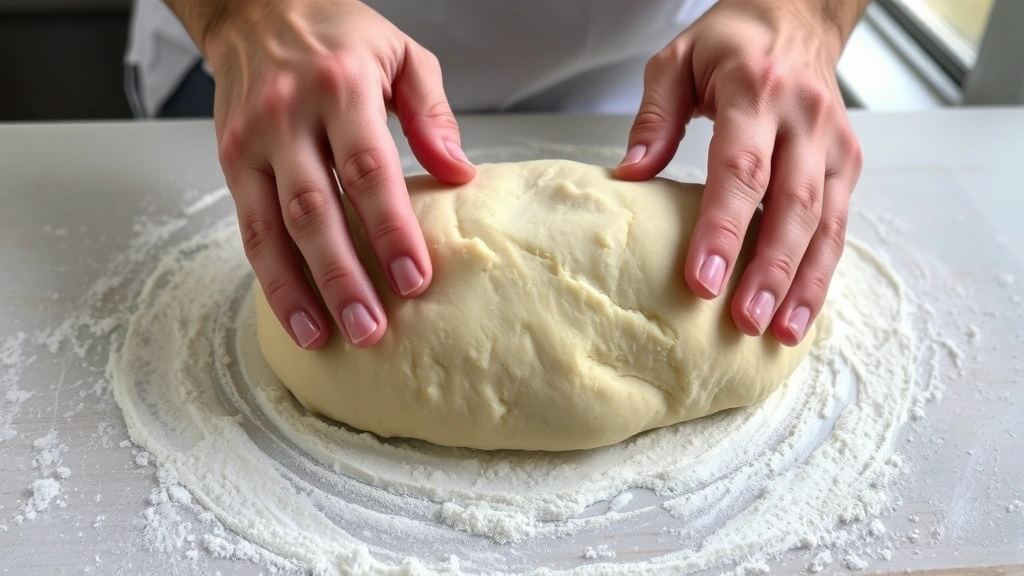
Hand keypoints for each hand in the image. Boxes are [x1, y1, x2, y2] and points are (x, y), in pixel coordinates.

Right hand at [171, 0, 474, 348]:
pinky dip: (269, 275)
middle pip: (315, 210)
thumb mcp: (401, 52)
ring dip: (298, 289)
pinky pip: (246, 227)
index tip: (414, 277)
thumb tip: (459, 173)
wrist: (256, 6)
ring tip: (326, 336)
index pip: (367, 168)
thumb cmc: (337, 35)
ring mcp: (251, 140)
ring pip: (270, 229)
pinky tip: (293, 311)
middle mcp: (288, 116)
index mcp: (340, 88)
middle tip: (371, 327)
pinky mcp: (228, 159)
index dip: (390, 228)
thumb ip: (432, 111)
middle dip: (342, 276)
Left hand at [616, 0, 865, 345]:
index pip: (741, 168)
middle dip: (769, 269)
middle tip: (744, 320)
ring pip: (825, 222)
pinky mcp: (848, 163)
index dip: (723, 228)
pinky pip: (839, 224)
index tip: (703, 280)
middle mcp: (804, 119)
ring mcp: (833, 143)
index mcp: (756, 91)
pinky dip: (822, 271)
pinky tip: (802, 310)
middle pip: (791, 204)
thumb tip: (630, 175)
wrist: (798, 15)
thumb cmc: (731, 43)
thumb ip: (654, 116)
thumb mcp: (677, 60)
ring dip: (804, 282)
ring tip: (781, 332)